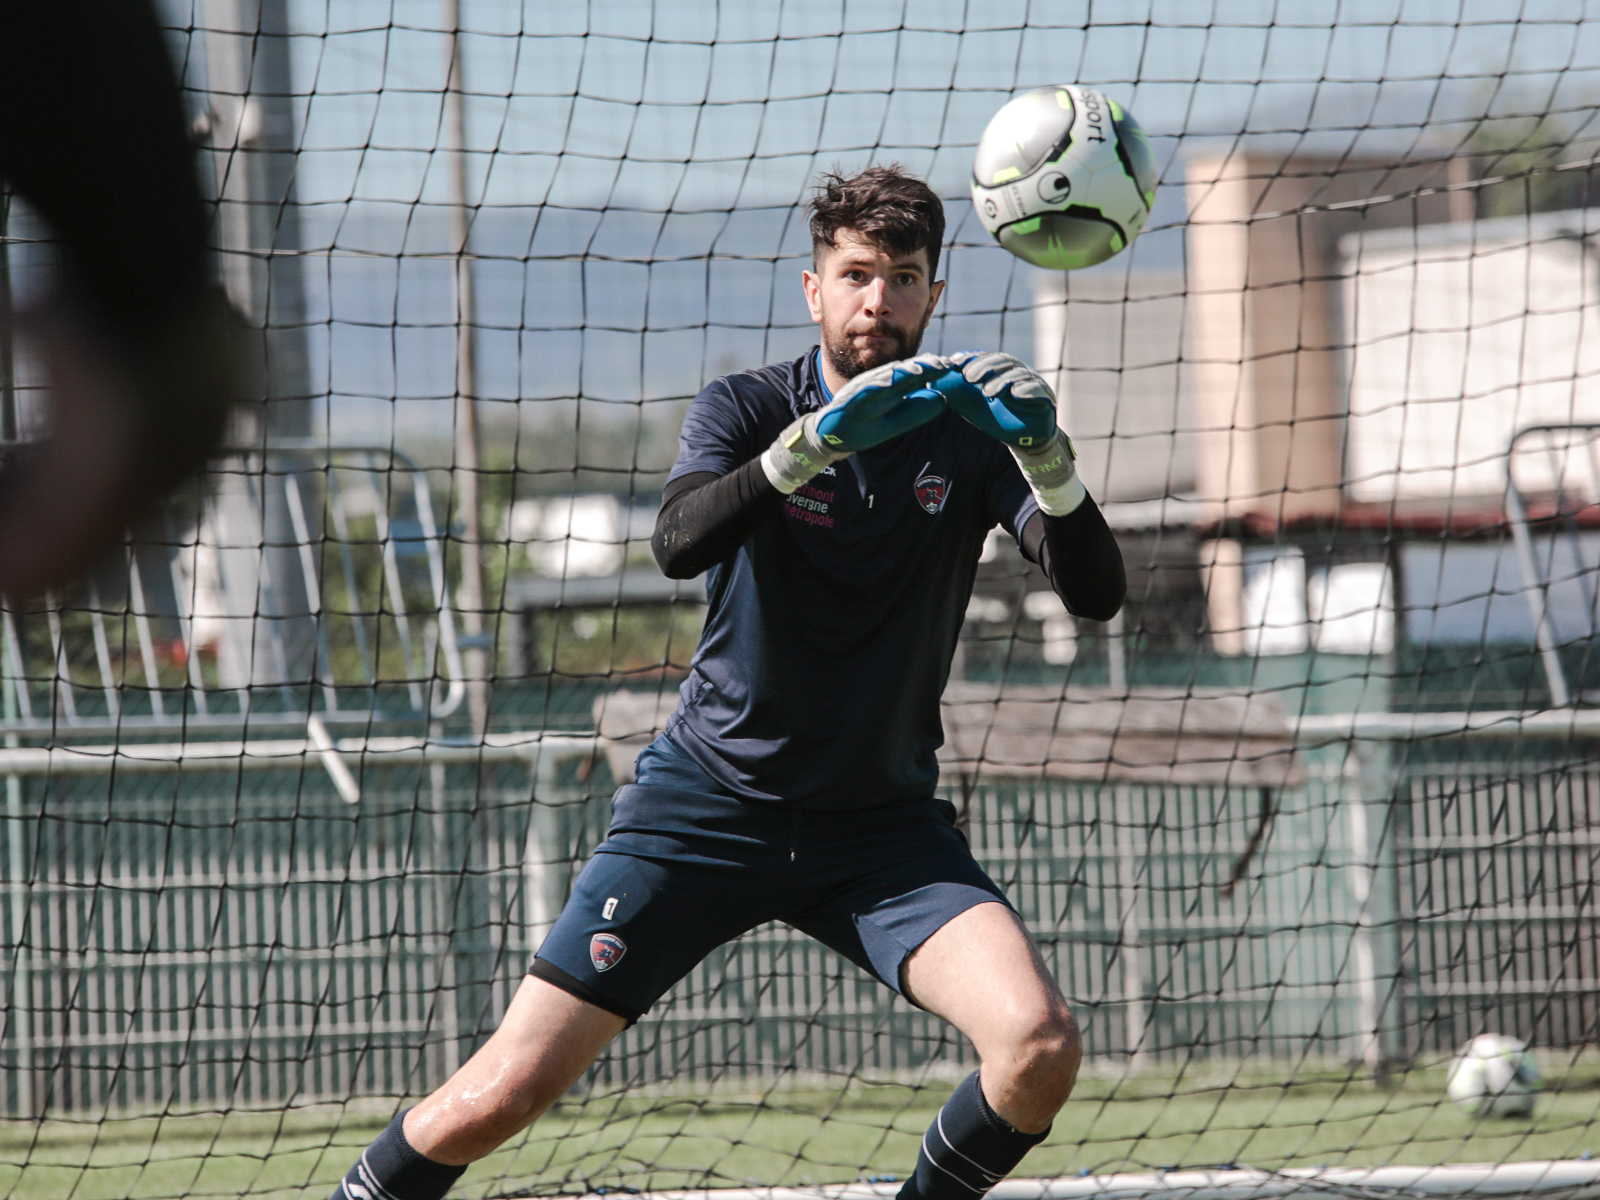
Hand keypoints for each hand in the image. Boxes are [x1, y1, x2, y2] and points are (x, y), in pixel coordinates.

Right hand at [812, 352, 953, 452]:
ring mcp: (863, 391)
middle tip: (940, 363)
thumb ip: (916, 411)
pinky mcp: (849, 401)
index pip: (914, 377)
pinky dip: (875, 386)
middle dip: (921, 367)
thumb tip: (942, 399)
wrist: (833, 436)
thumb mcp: (896, 422)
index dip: (931, 371)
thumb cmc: (865, 427)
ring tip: (919, 369)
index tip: (949, 367)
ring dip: (901, 372)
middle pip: (902, 373)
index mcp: (891, 389)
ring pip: (884, 378)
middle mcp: (878, 385)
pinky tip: (887, 383)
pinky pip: (862, 392)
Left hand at [935, 351, 1057, 447]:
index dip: (971, 359)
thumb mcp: (970, 404)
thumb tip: (929, 382)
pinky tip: (1015, 393)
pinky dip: (1026, 389)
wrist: (1021, 437)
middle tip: (968, 377)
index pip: (984, 358)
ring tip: (988, 391)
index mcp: (998, 369)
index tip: (955, 363)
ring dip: (1002, 380)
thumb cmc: (995, 416)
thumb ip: (954, 391)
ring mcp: (1031, 382)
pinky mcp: (1044, 397)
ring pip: (1018, 374)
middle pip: (1002, 362)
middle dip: (984, 367)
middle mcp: (1016, 372)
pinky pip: (1037, 389)